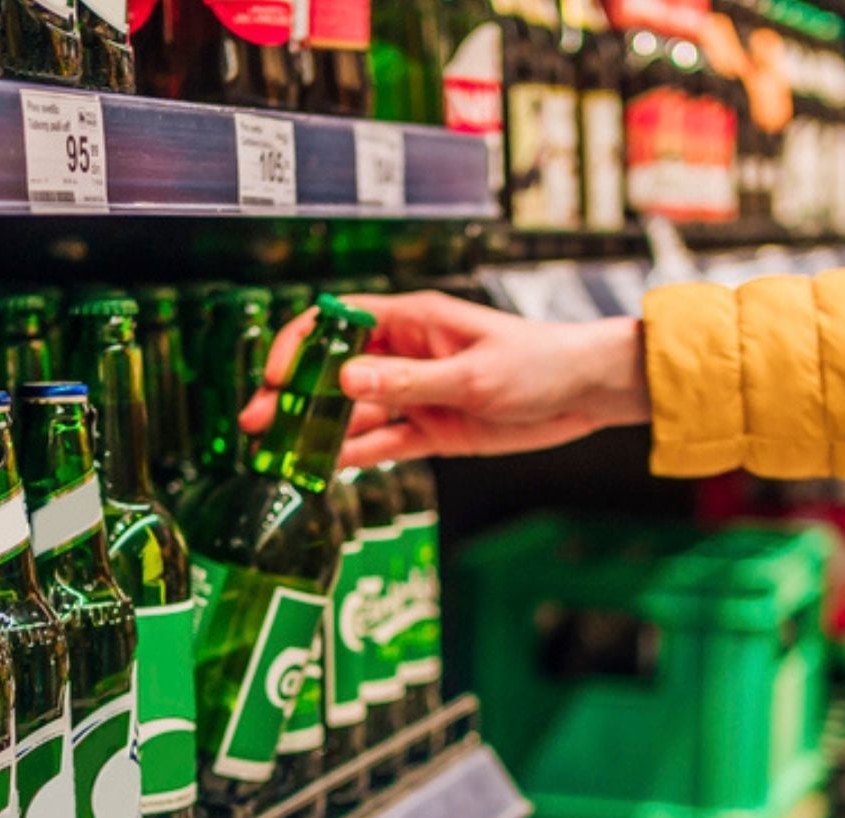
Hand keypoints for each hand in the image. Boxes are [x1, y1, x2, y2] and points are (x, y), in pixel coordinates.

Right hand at [237, 291, 650, 466]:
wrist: (588, 395)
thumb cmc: (540, 363)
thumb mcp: (473, 374)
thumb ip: (408, 381)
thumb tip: (345, 379)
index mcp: (412, 321)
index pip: (338, 322)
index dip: (301, 346)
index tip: (278, 377)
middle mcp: (405, 355)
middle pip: (333, 372)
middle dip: (294, 396)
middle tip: (257, 423)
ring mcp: (415, 394)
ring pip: (351, 411)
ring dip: (316, 430)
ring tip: (277, 453)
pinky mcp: (430, 429)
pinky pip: (381, 442)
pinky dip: (352, 454)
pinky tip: (321, 468)